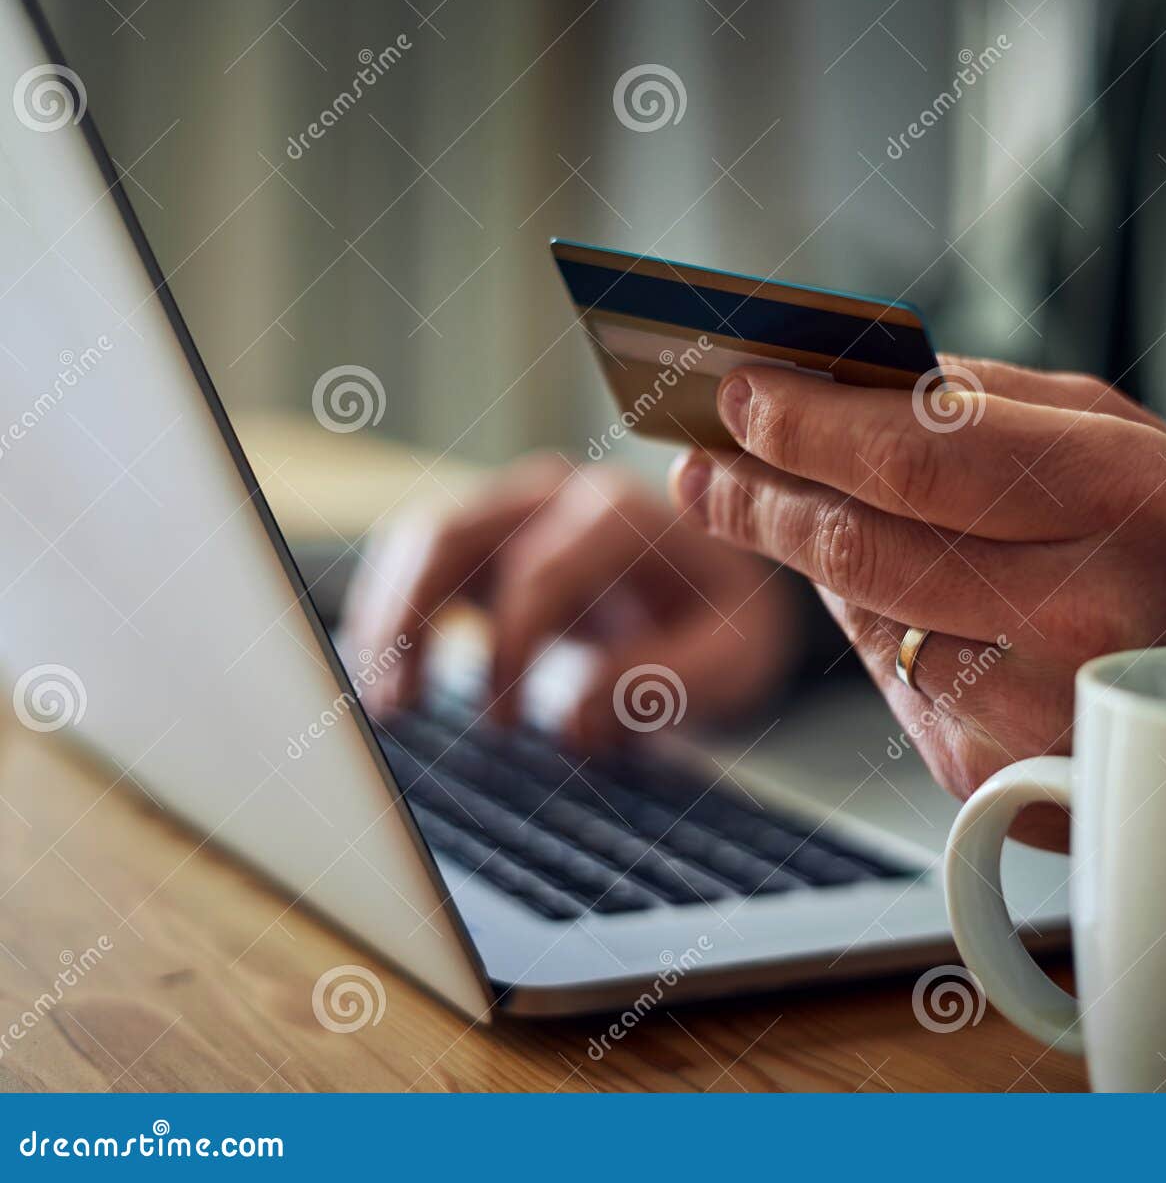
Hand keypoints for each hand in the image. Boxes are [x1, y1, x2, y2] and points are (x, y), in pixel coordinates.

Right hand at [343, 455, 797, 747]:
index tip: (504, 721)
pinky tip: (385, 678)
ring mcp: (516, 506)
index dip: (512, 646)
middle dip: (417, 618)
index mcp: (623, 514)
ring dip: (388, 615)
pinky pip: (417, 559)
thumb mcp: (731, 660)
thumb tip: (572, 721)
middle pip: (458, 533)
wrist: (719, 592)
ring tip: (385, 702)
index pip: (542, 569)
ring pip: (423, 539)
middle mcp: (559, 493)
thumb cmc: (726, 623)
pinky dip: (391, 612)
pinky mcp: (488, 536)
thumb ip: (665, 683)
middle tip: (402, 706)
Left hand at [669, 357, 1165, 849]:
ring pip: (862, 619)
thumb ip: (984, 408)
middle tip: (704, 468)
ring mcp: (1033, 709)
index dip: (804, 425)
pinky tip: (892, 590)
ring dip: (811, 562)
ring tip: (775, 507)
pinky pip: (893, 679)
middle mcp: (1076, 610)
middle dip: (758, 500)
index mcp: (1116, 495)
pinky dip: (876, 625)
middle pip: (859, 548)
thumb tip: (839, 390)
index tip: (736, 393)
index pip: (912, 457)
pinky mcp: (996, 775)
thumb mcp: (1121, 436)